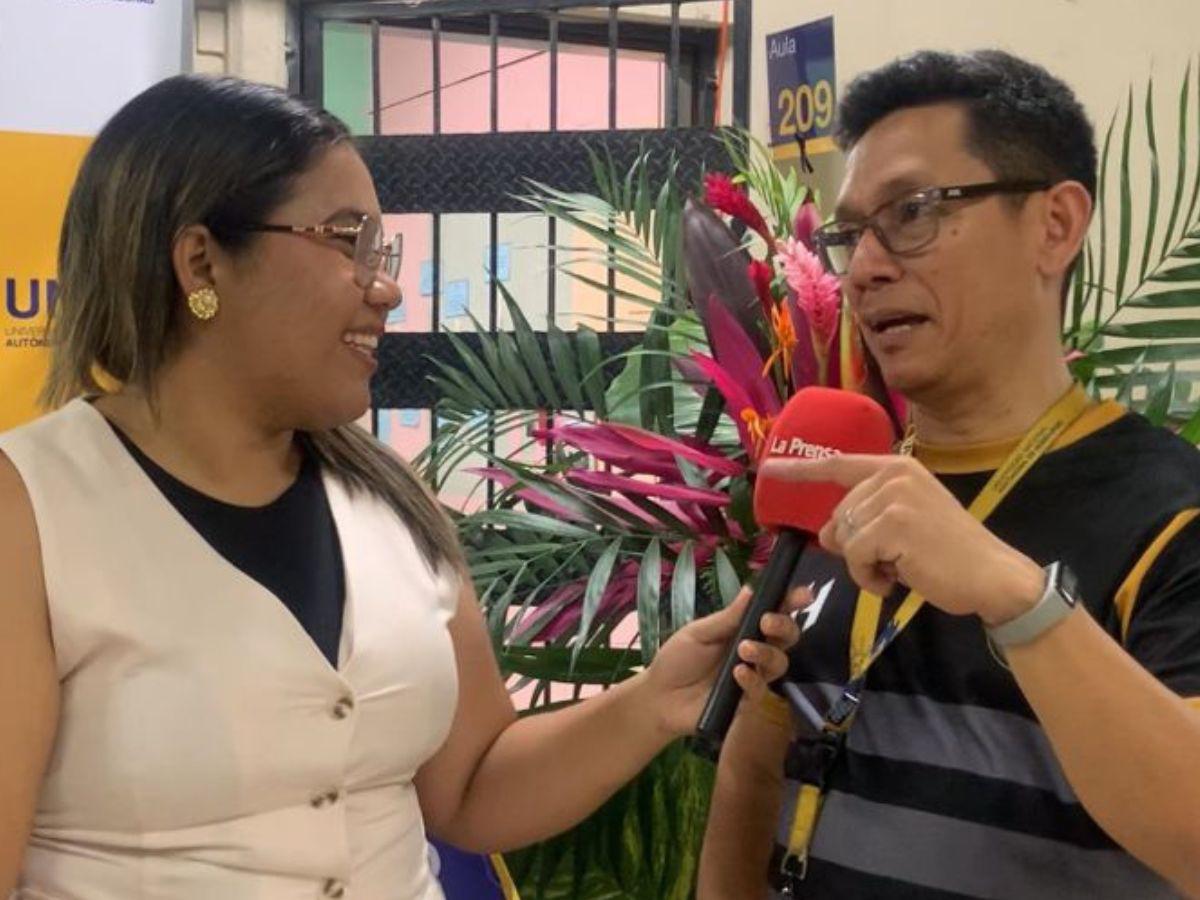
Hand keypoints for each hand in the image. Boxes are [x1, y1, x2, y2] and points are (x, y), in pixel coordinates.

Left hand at [646, 585, 807, 736]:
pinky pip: (760, 690)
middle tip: (768, 622)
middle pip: (786, 638)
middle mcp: (755, 651)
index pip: (774, 613)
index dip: (791, 603)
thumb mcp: (698, 632)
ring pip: (779, 663)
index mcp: (744, 629)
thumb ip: (727, 617)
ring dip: (766, 652)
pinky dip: (752, 679)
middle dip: (785, 626)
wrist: (659, 697)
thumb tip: (752, 589)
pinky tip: (738, 673)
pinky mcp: (746, 702)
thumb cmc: (678, 659)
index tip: (803, 595)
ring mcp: (753, 677)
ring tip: (744, 648)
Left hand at [761, 454, 1044, 625]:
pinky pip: (853, 557)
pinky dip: (868, 577)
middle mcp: (894, 475)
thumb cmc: (949, 554)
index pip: (838, 464)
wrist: (993, 576)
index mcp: (897, 468)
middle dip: (854, 546)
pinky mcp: (892, 525)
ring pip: (843, 538)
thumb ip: (865, 518)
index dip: (800, 469)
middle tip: (893, 560)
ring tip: (900, 568)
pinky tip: (896, 580)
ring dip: (864, 565)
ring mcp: (893, 498)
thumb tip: (826, 534)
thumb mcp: (904, 525)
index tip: (768, 469)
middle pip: (838, 515)